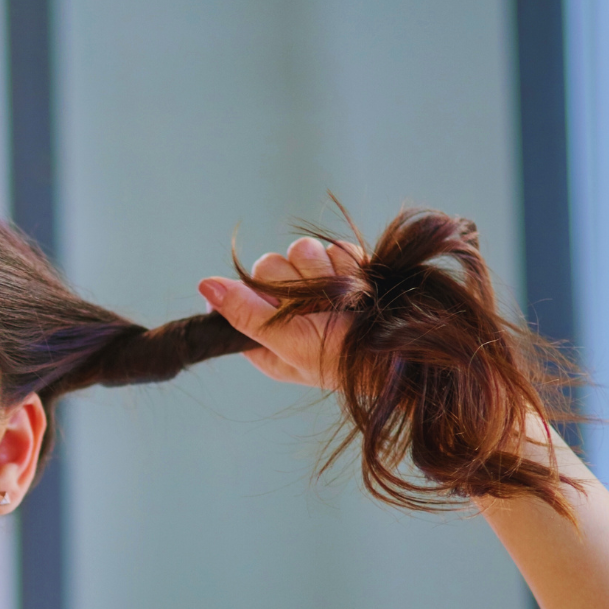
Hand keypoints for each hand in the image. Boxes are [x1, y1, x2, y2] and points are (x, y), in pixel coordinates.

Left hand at [198, 235, 359, 389]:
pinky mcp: (345, 269)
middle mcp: (288, 311)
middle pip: (269, 263)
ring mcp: (317, 287)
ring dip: (324, 274)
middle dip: (296, 283)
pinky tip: (359, 289)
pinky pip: (334, 247)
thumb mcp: (288, 343)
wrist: (404, 353)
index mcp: (265, 335)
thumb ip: (245, 313)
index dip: (259, 294)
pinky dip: (348, 266)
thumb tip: (204, 286)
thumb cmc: (343, 360)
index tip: (280, 306)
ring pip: (302, 250)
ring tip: (344, 302)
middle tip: (320, 309)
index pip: (239, 292)